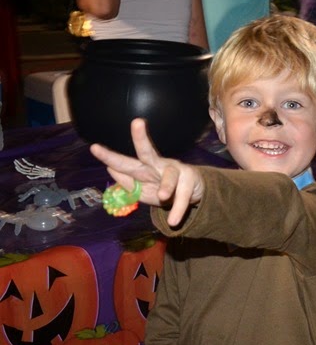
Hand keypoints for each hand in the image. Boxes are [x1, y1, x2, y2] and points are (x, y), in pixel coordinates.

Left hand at [90, 118, 204, 225]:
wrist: (191, 192)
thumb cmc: (162, 188)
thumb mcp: (142, 190)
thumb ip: (128, 183)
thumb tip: (111, 169)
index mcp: (143, 168)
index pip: (125, 162)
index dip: (110, 157)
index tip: (94, 148)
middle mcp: (158, 165)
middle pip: (148, 152)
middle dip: (141, 139)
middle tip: (137, 123)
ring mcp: (175, 171)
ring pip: (170, 175)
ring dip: (166, 186)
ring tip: (162, 197)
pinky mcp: (189, 181)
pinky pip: (182, 197)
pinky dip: (178, 210)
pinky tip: (174, 221)